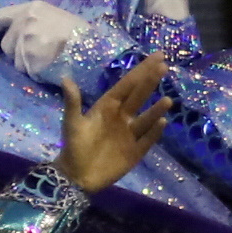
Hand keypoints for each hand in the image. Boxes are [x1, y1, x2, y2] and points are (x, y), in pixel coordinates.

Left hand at [0, 0, 90, 81]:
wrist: (93, 48)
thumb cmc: (78, 33)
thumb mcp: (54, 17)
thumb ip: (32, 21)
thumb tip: (13, 33)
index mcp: (31, 8)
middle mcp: (25, 22)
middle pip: (5, 44)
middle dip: (14, 52)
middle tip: (34, 54)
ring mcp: (26, 41)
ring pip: (13, 60)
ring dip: (24, 63)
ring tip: (46, 59)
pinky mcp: (29, 59)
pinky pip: (24, 70)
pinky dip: (33, 72)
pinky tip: (47, 66)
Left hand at [58, 52, 168, 194]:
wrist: (75, 176)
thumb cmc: (74, 147)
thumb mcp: (72, 123)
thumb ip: (72, 102)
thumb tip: (65, 79)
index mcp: (108, 107)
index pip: (127, 85)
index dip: (141, 70)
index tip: (157, 56)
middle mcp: (122, 117)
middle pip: (139, 96)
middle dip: (150, 81)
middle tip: (164, 66)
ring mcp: (130, 134)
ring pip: (146, 118)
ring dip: (156, 109)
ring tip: (166, 100)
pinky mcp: (135, 151)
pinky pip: (147, 139)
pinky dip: (154, 132)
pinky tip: (162, 122)